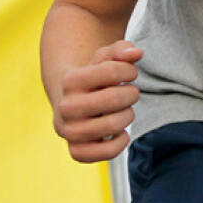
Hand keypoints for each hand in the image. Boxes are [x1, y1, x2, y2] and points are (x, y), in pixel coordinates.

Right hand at [51, 40, 141, 161]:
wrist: (73, 102)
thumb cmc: (96, 77)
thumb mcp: (105, 58)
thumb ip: (121, 50)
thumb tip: (136, 53)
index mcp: (71, 80)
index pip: (113, 71)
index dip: (129, 71)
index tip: (129, 73)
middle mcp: (66, 107)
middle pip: (114, 99)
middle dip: (131, 94)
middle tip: (129, 93)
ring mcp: (69, 131)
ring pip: (112, 126)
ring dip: (128, 116)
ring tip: (124, 111)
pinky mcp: (76, 151)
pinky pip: (105, 153)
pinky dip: (120, 143)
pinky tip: (121, 132)